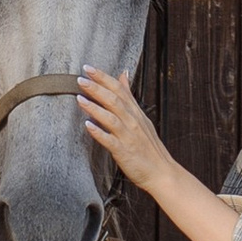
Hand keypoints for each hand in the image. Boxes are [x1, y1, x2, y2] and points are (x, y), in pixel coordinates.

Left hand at [78, 64, 168, 193]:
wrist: (162, 172)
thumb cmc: (149, 146)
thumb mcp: (141, 116)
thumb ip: (129, 96)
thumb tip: (123, 74)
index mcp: (135, 112)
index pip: (119, 89)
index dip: (103, 78)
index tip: (88, 68)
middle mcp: (132, 121)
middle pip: (114, 100)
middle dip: (97, 88)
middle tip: (80, 78)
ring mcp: (128, 136)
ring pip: (111, 118)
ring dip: (95, 108)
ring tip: (79, 99)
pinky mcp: (124, 152)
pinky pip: (110, 141)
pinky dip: (99, 133)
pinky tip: (88, 126)